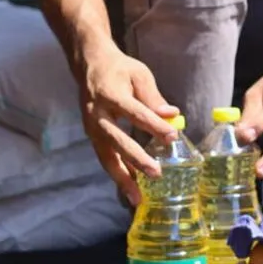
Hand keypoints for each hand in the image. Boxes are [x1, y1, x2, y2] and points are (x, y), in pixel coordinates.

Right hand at [78, 45, 178, 205]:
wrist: (89, 66)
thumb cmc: (119, 70)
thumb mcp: (139, 75)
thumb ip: (153, 97)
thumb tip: (172, 115)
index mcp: (110, 95)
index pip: (135, 113)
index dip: (154, 125)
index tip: (173, 137)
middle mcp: (97, 115)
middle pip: (116, 141)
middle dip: (135, 159)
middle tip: (155, 174)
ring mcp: (91, 128)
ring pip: (106, 157)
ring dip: (122, 178)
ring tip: (137, 197)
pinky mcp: (92, 137)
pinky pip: (105, 158)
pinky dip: (118, 173)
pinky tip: (131, 187)